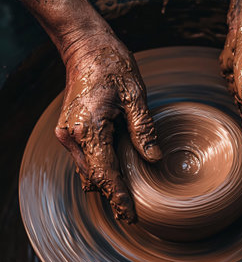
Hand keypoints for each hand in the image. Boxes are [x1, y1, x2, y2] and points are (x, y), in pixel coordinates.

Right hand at [55, 30, 161, 222]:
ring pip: (86, 171)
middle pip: (93, 178)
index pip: (105, 174)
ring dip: (104, 185)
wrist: (85, 46)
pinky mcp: (70, 130)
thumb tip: (154, 159)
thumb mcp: (135, 96)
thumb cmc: (111, 65)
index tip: (130, 215)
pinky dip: (98, 171)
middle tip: (130, 214)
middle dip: (111, 196)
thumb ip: (144, 130)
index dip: (118, 196)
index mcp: (89, 128)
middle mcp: (73, 136)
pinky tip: (114, 176)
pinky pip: (83, 159)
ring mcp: (68, 133)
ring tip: (125, 199)